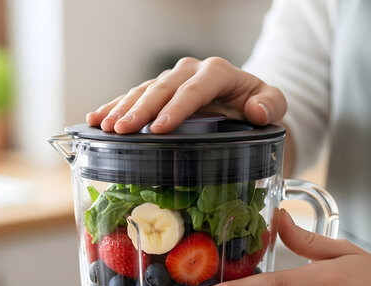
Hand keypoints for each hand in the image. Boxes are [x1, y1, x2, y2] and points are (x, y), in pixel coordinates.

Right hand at [85, 57, 285, 133]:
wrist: (245, 101)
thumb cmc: (257, 103)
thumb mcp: (274, 103)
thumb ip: (272, 104)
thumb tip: (256, 111)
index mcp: (217, 72)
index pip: (194, 90)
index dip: (175, 109)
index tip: (159, 130)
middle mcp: (190, 71)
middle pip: (162, 89)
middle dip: (140, 110)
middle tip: (121, 130)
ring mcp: (172, 80)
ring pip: (143, 90)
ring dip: (122, 108)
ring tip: (104, 126)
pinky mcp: (159, 91)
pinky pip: (134, 96)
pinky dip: (115, 106)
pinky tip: (96, 119)